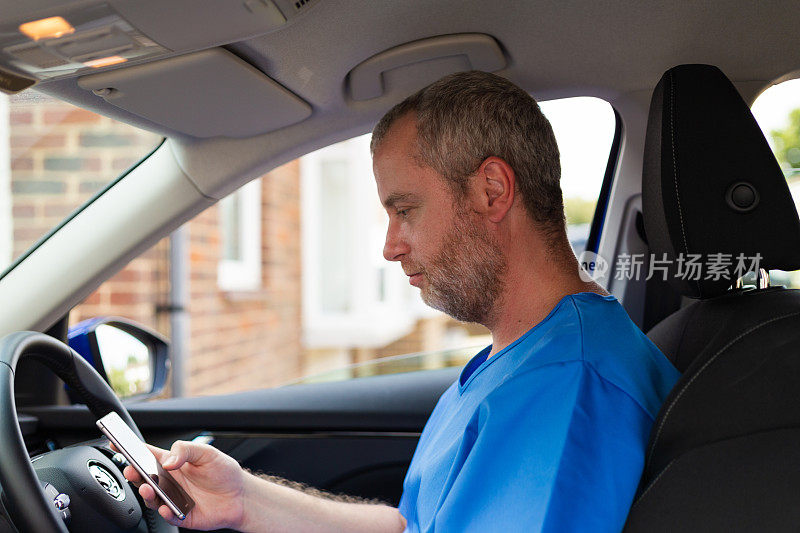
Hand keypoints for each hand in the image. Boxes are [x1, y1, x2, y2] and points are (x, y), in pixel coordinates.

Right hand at [111, 440, 246, 529]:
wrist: (240, 495)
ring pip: (151, 497)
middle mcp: (169, 481)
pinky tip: (167, 507)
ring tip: (149, 488)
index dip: (130, 449)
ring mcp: (173, 498)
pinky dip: (164, 512)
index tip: (116, 442)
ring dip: (147, 493)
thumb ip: (186, 450)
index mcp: (172, 463)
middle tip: (131, 469)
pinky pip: (167, 515)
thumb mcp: (207, 453)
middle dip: (133, 473)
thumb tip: (167, 460)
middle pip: (143, 477)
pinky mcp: (180, 515)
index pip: (147, 455)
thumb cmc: (224, 472)